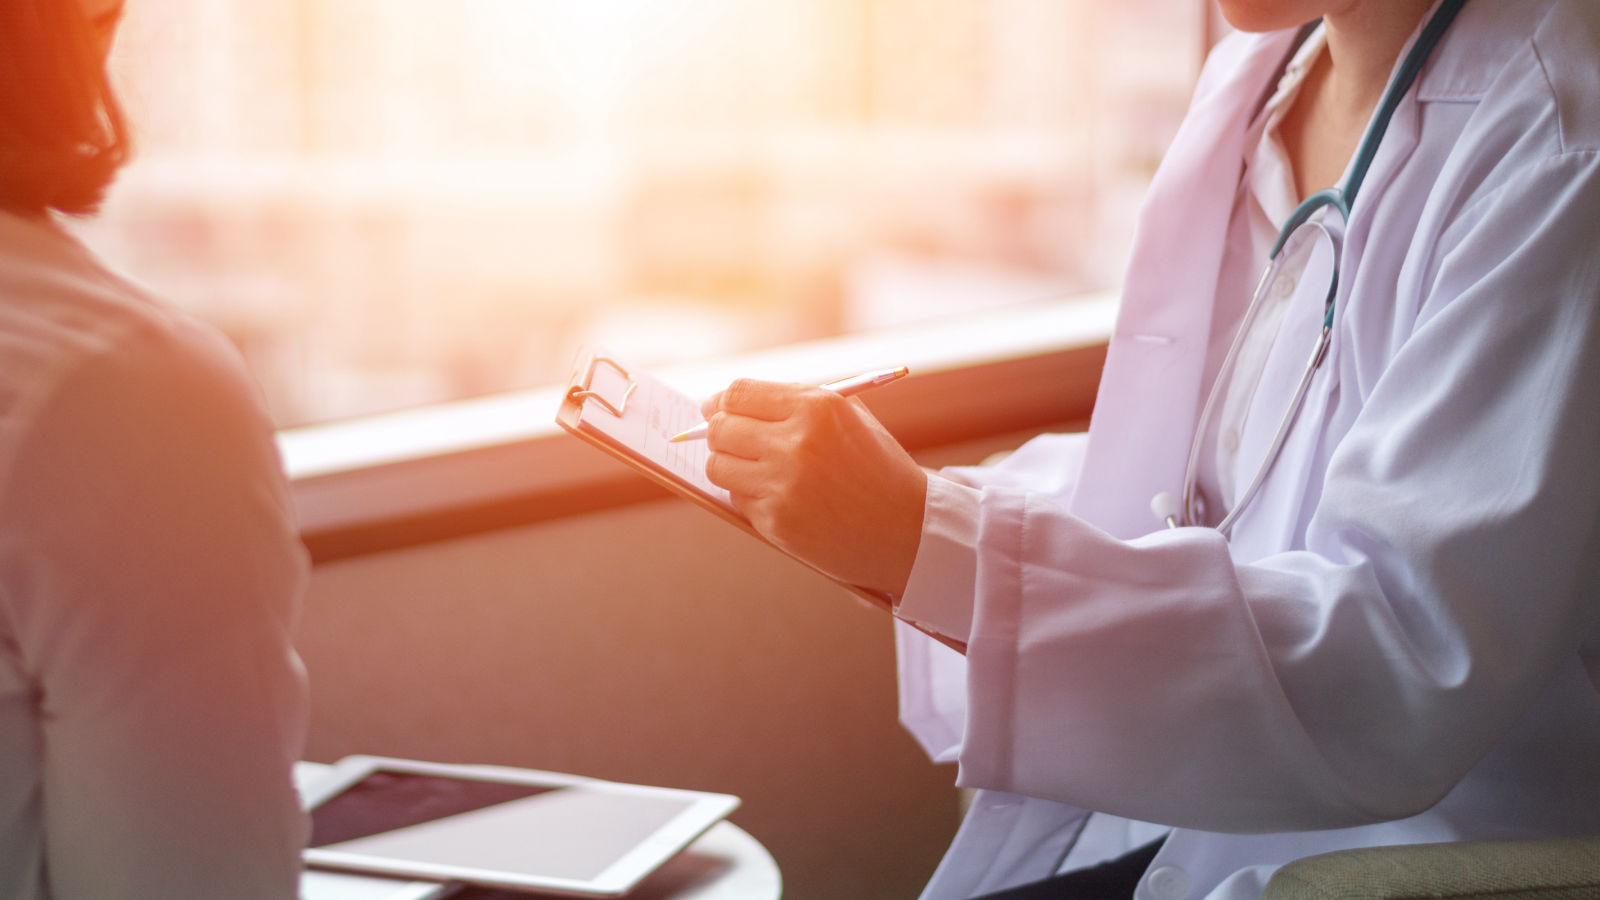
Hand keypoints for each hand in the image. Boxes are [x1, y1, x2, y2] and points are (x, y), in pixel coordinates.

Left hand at [701, 379, 927, 595]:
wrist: (908, 530)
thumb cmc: (878, 468)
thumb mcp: (850, 418)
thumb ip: (796, 402)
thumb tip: (733, 401)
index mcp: (817, 407)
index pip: (739, 393)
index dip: (720, 401)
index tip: (714, 408)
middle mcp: (796, 443)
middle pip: (720, 428)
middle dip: (718, 432)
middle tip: (729, 439)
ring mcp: (783, 485)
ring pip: (718, 465)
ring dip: (729, 465)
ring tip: (755, 469)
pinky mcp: (776, 521)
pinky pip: (736, 499)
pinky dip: (750, 496)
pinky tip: (779, 497)